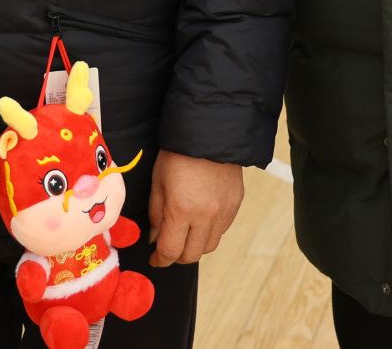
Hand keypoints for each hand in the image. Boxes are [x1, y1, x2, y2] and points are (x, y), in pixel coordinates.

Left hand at [146, 151, 243, 266]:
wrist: (210, 131)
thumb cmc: (178, 153)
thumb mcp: (158, 181)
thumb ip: (156, 214)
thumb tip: (156, 238)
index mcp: (182, 210)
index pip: (171, 251)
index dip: (160, 260)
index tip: (155, 259)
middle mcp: (206, 215)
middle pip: (192, 255)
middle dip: (177, 256)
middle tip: (169, 248)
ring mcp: (224, 211)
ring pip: (210, 246)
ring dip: (195, 245)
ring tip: (185, 233)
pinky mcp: (236, 204)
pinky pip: (222, 229)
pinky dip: (210, 231)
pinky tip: (201, 220)